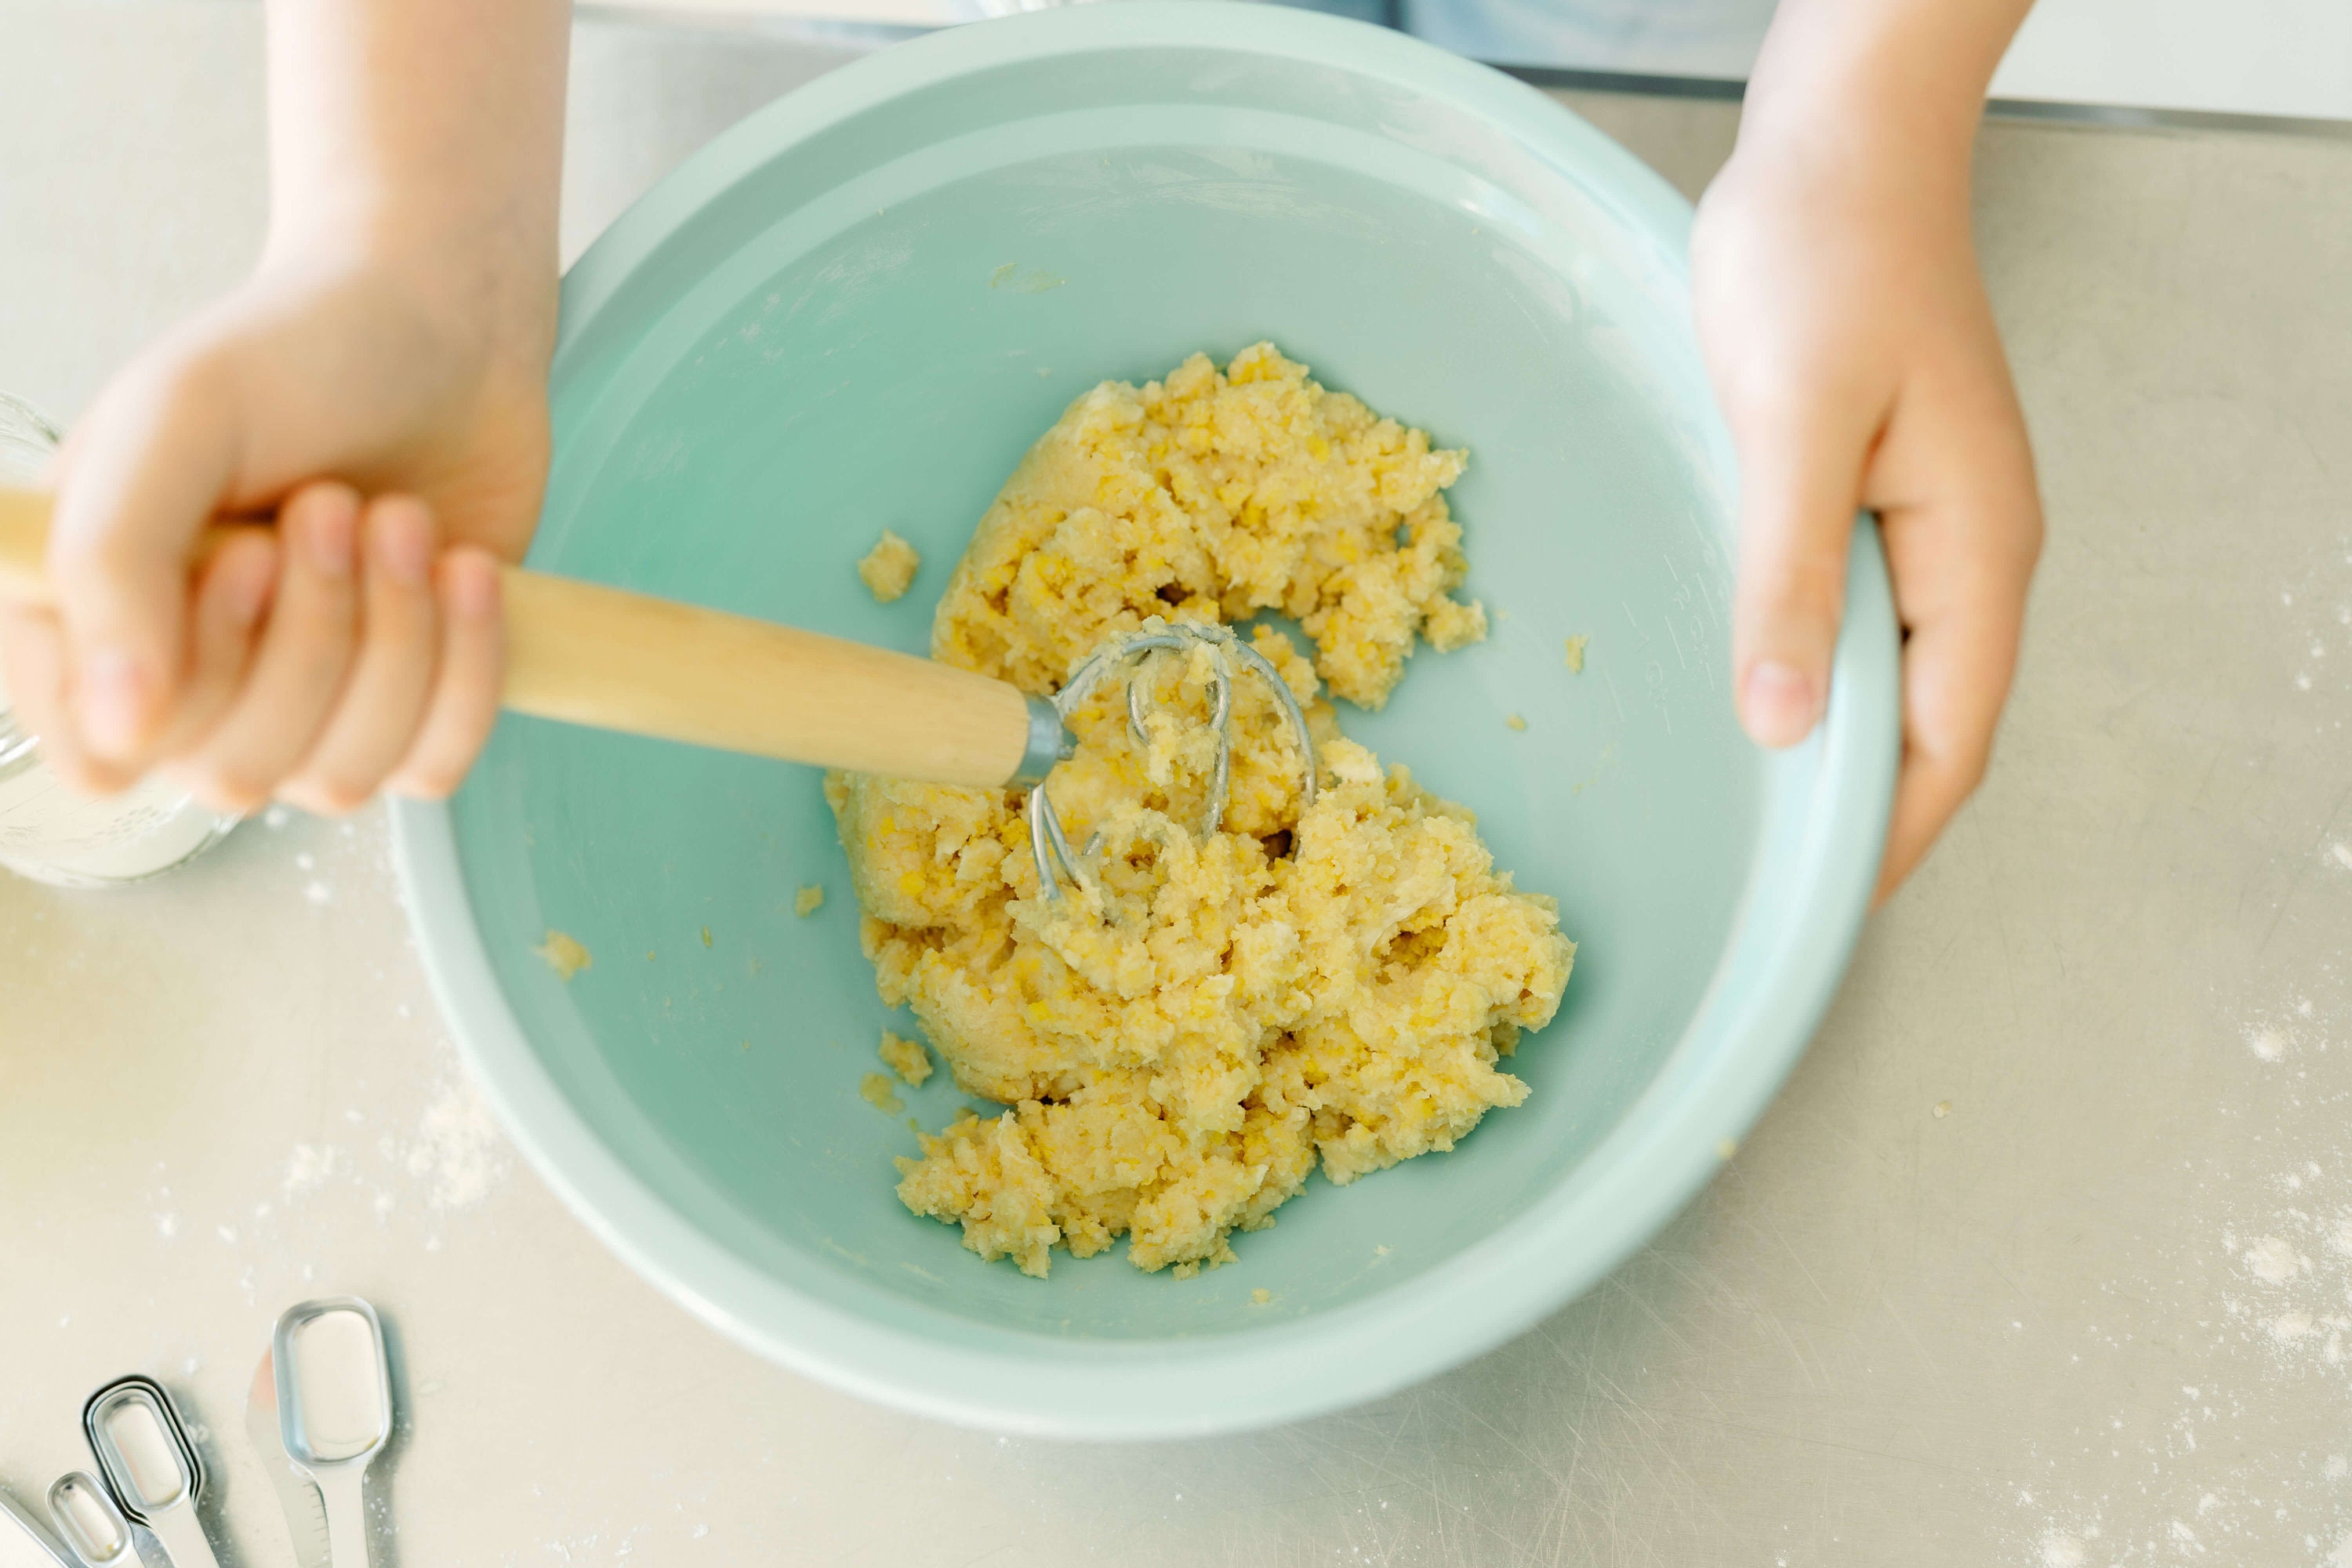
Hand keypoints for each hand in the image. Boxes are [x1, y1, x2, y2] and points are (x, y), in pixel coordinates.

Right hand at [0, 247, 550, 813]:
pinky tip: (469, 572)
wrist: (443, 330)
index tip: (246, 557)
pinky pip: (432, 768)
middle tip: (338, 504)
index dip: (188, 681)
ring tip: (403, 518)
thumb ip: (112, 564)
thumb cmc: (295, 358)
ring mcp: (300, 704)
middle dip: (311, 637)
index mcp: (91, 614)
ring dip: (394, 643)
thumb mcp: (174, 421)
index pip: (103, 757)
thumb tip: (118, 737)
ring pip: (337, 779)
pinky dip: (465, 674)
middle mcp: (186, 678)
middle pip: (233, 771)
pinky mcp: (408, 707)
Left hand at [1692, 129, 2041, 900]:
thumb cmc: (1825, 260)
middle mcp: (1966, 552)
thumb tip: (1781, 726)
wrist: (1838, 146)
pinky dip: (1809, 671)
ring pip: (1886, 675)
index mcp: (1974, 551)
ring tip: (1746, 824)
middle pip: (1926, 724)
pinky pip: (1853, 616)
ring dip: (1829, 748)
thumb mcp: (1796, 423)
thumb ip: (1790, 575)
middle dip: (1857, 814)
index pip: (1947, 742)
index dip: (1886, 838)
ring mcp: (1926, 523)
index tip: (1815, 917)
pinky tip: (1747, 695)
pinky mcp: (1874, 492)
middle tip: (1764, 893)